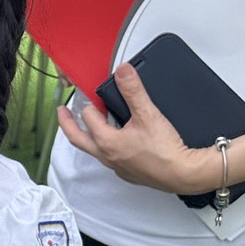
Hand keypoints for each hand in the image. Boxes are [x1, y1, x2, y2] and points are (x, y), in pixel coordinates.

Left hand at [56, 66, 215, 194]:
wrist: (182, 173)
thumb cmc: (165, 151)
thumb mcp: (147, 114)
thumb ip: (133, 91)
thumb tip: (122, 72)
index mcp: (106, 142)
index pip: (88, 117)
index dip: (89, 104)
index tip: (86, 95)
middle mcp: (107, 156)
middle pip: (78, 139)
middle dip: (67, 124)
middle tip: (62, 113)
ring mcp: (116, 166)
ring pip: (94, 150)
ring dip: (88, 136)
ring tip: (89, 127)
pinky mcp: (128, 172)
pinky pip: (110, 159)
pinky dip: (106, 148)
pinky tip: (115, 143)